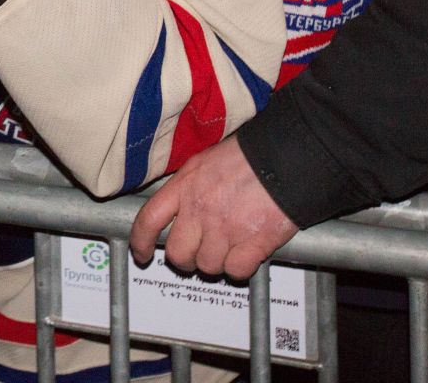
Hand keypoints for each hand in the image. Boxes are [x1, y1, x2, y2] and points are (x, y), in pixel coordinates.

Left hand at [129, 137, 297, 279]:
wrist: (287, 158)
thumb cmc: (250, 156)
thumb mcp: (207, 161)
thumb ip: (189, 185)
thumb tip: (180, 205)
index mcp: (185, 185)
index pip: (148, 219)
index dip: (140, 242)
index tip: (141, 254)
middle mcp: (200, 208)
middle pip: (177, 253)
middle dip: (186, 259)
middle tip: (198, 254)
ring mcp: (225, 228)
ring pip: (207, 266)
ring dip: (217, 262)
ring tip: (230, 246)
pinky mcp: (253, 243)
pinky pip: (236, 270)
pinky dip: (240, 267)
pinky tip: (247, 253)